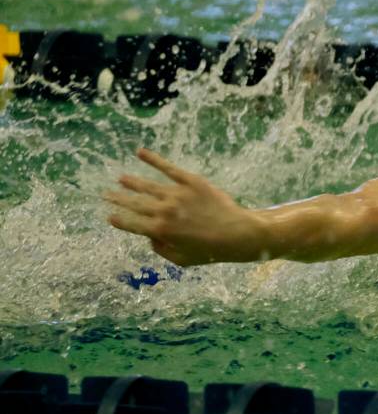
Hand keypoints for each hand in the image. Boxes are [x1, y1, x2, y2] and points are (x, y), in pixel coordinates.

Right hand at [105, 149, 261, 265]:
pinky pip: (168, 168)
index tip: (109, 216)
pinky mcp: (190, 182)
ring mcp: (176, 194)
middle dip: (118, 199)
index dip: (119, 220)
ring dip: (131, 182)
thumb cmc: (210, 250)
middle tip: (105, 195)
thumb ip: (161, 250)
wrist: (237, 233)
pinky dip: (153, 159)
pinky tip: (140, 152)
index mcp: (159, 231)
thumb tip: (150, 237)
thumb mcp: (181, 260)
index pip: (132, 223)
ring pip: (147, 185)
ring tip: (120, 179)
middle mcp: (164, 211)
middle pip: (135, 203)